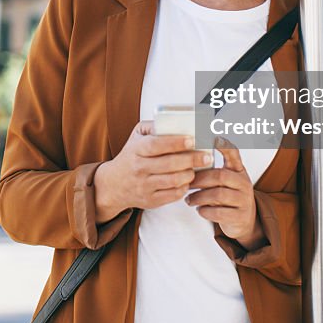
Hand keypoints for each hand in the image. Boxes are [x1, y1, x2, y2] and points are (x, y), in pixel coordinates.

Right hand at [94, 121, 212, 221]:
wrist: (114, 184)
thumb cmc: (131, 155)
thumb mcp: (136, 136)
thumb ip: (153, 126)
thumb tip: (176, 121)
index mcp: (136, 150)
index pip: (156, 145)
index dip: (175, 143)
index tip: (192, 140)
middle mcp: (139, 168)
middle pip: (169, 164)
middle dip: (192, 159)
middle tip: (207, 156)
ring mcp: (144, 186)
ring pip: (173, 181)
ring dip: (190, 174)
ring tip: (196, 168)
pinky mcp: (150, 200)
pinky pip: (173, 195)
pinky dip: (184, 187)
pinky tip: (187, 180)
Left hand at [185, 138, 263, 248]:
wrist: (244, 221)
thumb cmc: (228, 195)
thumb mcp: (226, 180)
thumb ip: (213, 170)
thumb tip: (188, 159)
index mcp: (238, 170)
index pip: (234, 153)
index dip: (224, 145)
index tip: (214, 138)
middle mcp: (243, 183)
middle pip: (220, 175)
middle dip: (200, 179)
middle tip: (187, 184)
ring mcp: (243, 200)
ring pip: (218, 194)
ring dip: (199, 197)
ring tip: (189, 199)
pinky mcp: (240, 217)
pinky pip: (219, 212)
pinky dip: (205, 211)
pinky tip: (200, 209)